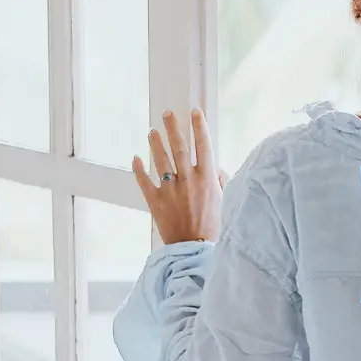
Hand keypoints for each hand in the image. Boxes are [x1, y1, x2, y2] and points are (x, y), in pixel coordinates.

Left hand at [132, 109, 226, 244]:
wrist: (194, 249)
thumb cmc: (213, 227)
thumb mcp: (224, 200)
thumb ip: (219, 181)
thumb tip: (215, 167)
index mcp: (207, 178)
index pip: (203, 145)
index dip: (199, 127)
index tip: (195, 112)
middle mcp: (188, 180)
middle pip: (179, 147)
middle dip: (173, 127)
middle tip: (167, 113)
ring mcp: (170, 189)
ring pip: (161, 160)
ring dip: (156, 143)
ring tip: (152, 131)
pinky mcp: (156, 201)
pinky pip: (144, 181)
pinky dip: (139, 169)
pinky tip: (136, 158)